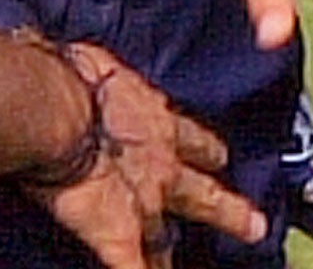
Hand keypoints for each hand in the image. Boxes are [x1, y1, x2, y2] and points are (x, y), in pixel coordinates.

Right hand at [31, 44, 264, 268]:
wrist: (57, 106)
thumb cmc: (69, 74)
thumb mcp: (98, 63)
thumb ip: (102, 72)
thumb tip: (84, 66)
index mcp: (154, 119)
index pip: (190, 139)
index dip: (205, 151)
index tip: (217, 158)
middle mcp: (160, 163)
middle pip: (202, 191)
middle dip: (227, 208)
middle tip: (255, 225)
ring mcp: (143, 203)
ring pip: (168, 238)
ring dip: (177, 258)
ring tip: (195, 264)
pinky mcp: (117, 232)